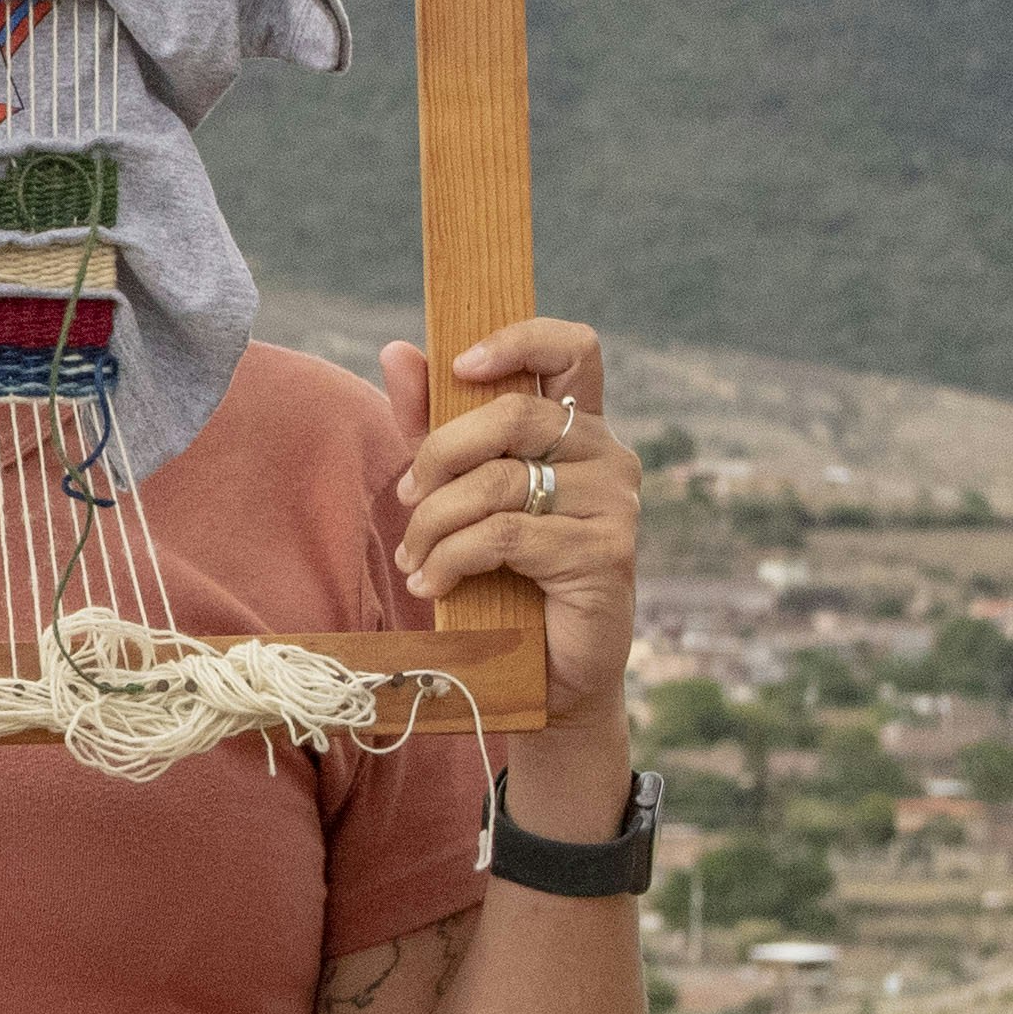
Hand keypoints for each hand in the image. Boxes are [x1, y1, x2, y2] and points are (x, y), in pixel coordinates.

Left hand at [381, 321, 642, 725]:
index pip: (572, 349)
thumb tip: (397, 350)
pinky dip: (452, 558)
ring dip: (434, 522)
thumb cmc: (501, 577)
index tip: (459, 364)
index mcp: (579, 428)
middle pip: (514, 415)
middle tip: (404, 498)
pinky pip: (505, 535)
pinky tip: (432, 584)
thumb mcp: (457, 492)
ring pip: (500, 482)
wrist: (541, 673)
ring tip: (412, 559)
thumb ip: (432, 424)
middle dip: (439, 454)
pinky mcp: (605, 553)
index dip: (518, 340)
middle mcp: (608, 456)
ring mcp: (615, 504)